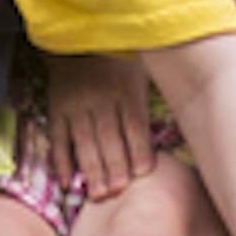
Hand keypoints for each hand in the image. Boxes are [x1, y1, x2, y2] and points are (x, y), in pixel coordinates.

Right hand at [45, 51, 155, 196]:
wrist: (77, 40)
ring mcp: (77, 106)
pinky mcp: (57, 110)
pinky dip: (61, 162)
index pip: (134, 125)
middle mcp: (101, 100)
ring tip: (97, 194)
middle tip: (116, 192)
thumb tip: (179, 121)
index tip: (142, 174)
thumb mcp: (142, 70)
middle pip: (109, 138)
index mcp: (126, 91)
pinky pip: (58, 139)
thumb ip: (151, 99)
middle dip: (114, 167)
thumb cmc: (118, 59)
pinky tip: (67, 182)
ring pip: (84, 142)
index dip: (138, 150)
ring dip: (91, 170)